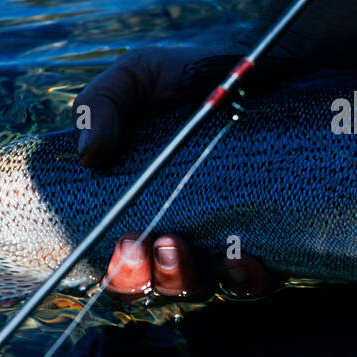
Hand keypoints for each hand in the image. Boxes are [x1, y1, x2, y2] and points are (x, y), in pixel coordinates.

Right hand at [74, 48, 278, 299]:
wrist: (260, 70)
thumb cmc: (189, 78)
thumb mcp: (136, 78)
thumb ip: (101, 104)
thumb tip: (88, 153)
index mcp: (140, 207)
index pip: (122, 260)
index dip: (119, 269)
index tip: (121, 247)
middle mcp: (180, 234)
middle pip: (157, 283)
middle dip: (148, 276)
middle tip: (148, 243)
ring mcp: (223, 241)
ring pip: (202, 286)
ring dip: (185, 277)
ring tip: (179, 245)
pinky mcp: (268, 241)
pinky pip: (256, 280)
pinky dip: (246, 278)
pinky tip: (241, 256)